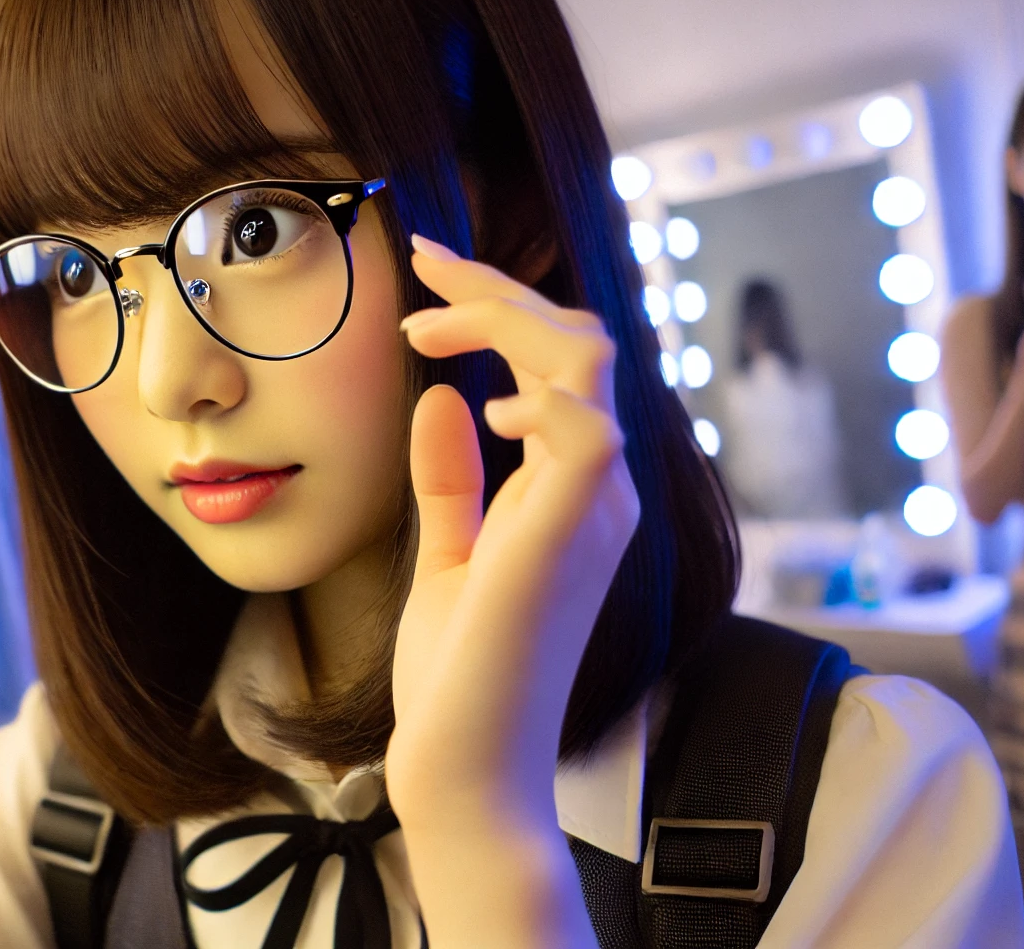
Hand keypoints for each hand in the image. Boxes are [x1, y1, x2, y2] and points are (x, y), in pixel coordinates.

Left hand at [386, 236, 639, 826]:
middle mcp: (601, 488)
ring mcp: (598, 505)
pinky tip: (479, 407)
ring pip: (584, 357)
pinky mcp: (576, 525)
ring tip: (425, 321)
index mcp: (575, 491)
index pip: (558, 367)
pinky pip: (584, 419)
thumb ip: (451, 479)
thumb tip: (444, 398)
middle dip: (498, 289)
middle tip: (422, 262)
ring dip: (502, 318)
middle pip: (576, 342)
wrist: (462, 761)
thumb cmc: (460, 674)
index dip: (498, 312)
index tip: (424, 290)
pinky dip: (534, 388)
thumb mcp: (447, 552)